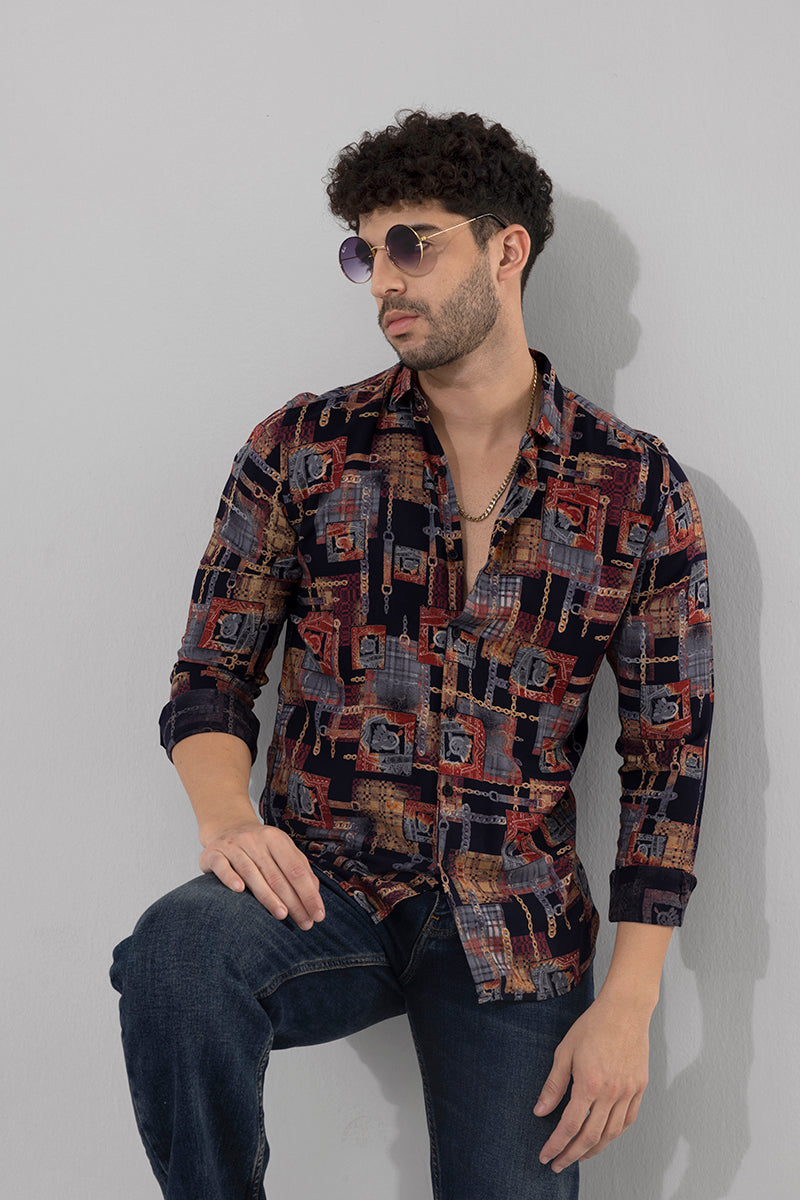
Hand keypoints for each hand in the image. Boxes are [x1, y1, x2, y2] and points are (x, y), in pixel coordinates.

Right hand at [199, 820, 325, 929]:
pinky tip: (239, 889)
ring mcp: (233, 846)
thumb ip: (298, 868)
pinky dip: (230, 877)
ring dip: (268, 895)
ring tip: (282, 914)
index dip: (309, 893)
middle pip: (277, 875)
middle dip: (293, 902)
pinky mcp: (213, 853)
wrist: (226, 826)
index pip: (296, 869)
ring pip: (252, 872)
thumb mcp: (281, 850)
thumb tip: (315, 893)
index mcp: (276, 839)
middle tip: (304, 923)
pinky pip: (222, 866)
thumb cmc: (259, 846)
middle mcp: (255, 840)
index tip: (318, 915)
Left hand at [534, 995, 649, 1171]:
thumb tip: (540, 1111)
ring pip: (611, 1134)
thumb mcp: (564, 1052)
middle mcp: (610, 1093)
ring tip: (579, 1155)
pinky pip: (628, 1121)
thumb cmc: (593, 1026)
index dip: (556, 1145)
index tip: (546, 1156)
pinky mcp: (639, 1088)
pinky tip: (604, 1137)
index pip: (569, 1126)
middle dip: (571, 1155)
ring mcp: (627, 1092)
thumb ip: (553, 1085)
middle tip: (558, 1164)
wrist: (625, 1010)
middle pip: (590, 1137)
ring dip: (594, 1150)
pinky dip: (615, 1134)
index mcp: (589, 1084)